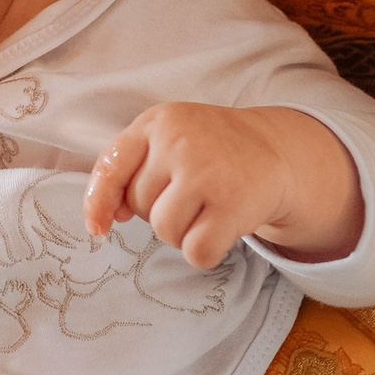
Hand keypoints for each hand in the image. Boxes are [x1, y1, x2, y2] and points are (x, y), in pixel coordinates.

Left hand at [84, 102, 362, 269]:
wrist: (275, 150)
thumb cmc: (210, 150)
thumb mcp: (168, 137)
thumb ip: (131, 166)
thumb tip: (108, 217)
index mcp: (156, 122)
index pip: (111, 166)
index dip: (99, 201)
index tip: (99, 228)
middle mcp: (179, 142)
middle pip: (140, 205)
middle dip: (159, 210)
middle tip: (191, 194)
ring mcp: (206, 172)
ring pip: (165, 231)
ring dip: (182, 232)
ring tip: (206, 208)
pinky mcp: (233, 204)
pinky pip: (196, 251)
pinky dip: (205, 252)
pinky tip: (221, 228)